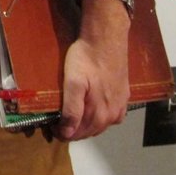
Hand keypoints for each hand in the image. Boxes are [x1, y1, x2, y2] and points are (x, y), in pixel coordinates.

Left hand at [58, 0, 130, 140]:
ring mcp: (120, 106)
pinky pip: (112, 117)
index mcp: (99, 113)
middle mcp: (112, 115)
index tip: (50, 126)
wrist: (106, 40)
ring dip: (85, 126)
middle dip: (72, 130)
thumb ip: (72, 110)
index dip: (61, 133)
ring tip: (71, 117)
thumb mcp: (73, 84)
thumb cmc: (86, 60)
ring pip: (100, 126)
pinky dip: (100, 119)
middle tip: (57, 122)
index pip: (76, 134)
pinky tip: (92, 112)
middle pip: (88, 132)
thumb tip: (68, 133)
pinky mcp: (124, 97)